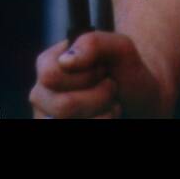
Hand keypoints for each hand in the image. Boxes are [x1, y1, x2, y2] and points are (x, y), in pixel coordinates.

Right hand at [29, 30, 171, 118]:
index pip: (52, 75)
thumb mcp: (119, 48)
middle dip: (100, 97)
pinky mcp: (57, 130)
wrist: (138, 102)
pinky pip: (82, 135)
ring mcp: (47, 118)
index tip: (103, 70)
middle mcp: (41, 93)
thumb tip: (65, 61)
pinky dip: (103, 123)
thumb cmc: (125, 72)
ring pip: (72, 123)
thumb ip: (93, 43)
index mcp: (48, 64)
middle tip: (111, 88)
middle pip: (64, 106)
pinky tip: (106, 117)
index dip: (87, 75)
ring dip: (104, 114)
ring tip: (110, 104)